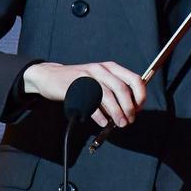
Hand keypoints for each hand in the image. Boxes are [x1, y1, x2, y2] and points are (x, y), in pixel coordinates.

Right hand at [23, 61, 145, 127]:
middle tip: (130, 120)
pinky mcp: (75, 87)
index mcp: (111, 67)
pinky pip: (90, 103)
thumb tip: (130, 110)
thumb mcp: (100, 79)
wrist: (50, 76)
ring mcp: (87, 77)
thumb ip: (114, 91)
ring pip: (107, 95)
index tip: (139, 108)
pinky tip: (103, 122)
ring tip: (120, 123)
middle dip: (128, 107)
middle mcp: (101, 69)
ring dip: (116, 112)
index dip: (140, 95)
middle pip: (121, 88)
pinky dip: (99, 115)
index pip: (134, 78)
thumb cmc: (80, 81)